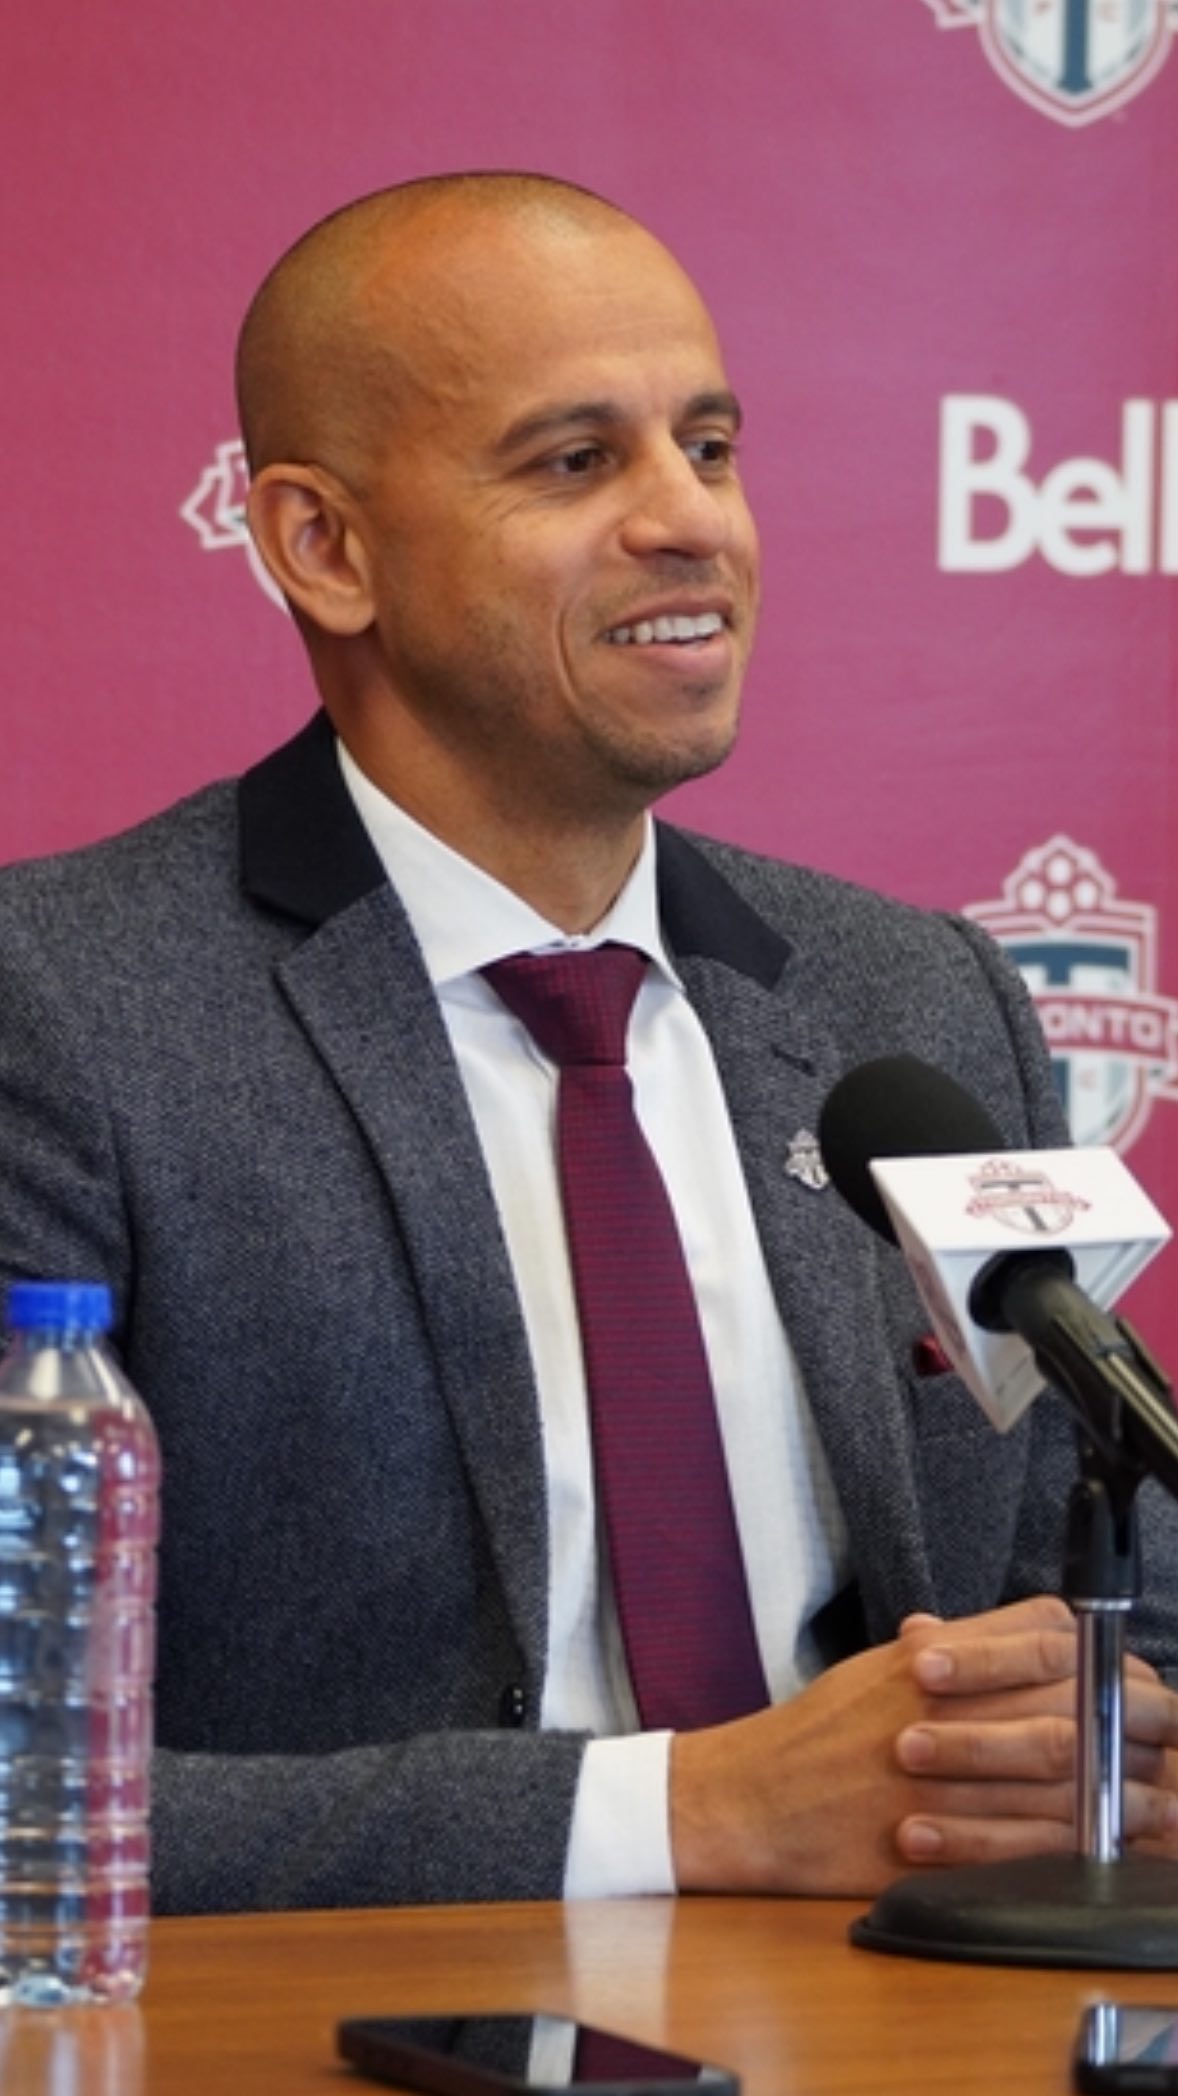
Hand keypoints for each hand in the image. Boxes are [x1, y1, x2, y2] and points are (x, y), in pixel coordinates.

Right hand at [668, 1595, 1177, 1895]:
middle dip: (1129, 1718)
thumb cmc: (813, 1736)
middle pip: (1065, 1698)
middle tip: (1167, 1730)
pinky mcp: (935, 1839)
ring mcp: (938, 1775)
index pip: (1040, 1634)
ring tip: (1156, 1794)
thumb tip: (1029, 1633)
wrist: (747, 1801)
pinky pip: (1026, 1840)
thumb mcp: (879, 1668)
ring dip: (1118, 1784)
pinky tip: (1105, 1842)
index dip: (1102, 1653)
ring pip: (1057, 1772)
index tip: (1134, 1673)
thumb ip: (956, 1648)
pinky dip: (1075, 1840)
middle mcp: (937, 1706)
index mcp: (929, 1660)